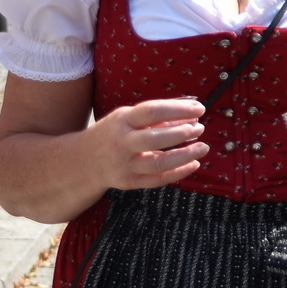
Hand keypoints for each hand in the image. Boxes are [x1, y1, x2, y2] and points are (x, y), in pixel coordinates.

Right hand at [88, 98, 208, 189]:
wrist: (83, 162)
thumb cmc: (113, 133)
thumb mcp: (127, 116)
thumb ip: (157, 112)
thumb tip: (190, 105)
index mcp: (122, 120)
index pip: (152, 111)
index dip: (179, 109)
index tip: (199, 109)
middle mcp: (122, 143)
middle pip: (155, 139)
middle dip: (182, 133)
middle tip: (200, 128)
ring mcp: (125, 165)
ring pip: (159, 163)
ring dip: (185, 155)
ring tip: (203, 147)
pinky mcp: (130, 182)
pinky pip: (158, 180)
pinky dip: (179, 173)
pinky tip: (194, 163)